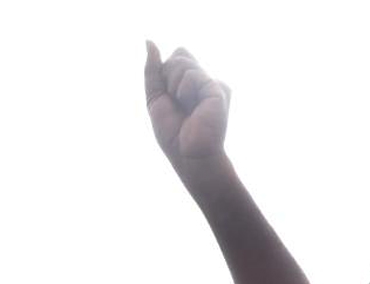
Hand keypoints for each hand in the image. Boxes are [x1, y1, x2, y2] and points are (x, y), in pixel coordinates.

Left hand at [144, 41, 231, 194]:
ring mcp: (213, 84)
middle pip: (179, 55)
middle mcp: (206, 81)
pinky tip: (195, 109)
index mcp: (194, 82)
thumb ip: (153, 70)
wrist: (189, 156)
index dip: (166, 73)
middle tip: (179, 105)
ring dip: (175, 86)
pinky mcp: (219, 89)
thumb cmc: (174, 134)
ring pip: (183, 62)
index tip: (171, 99)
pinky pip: (192, 75)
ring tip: (187, 109)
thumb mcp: (155, 97)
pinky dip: (185, 92)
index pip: (177, 55)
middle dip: (169, 77)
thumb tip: (149, 42)